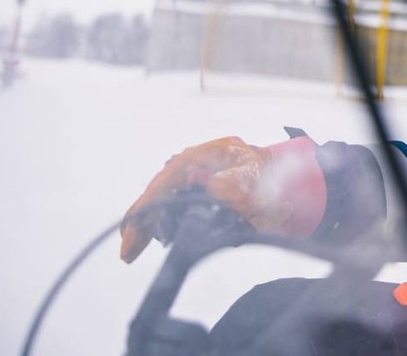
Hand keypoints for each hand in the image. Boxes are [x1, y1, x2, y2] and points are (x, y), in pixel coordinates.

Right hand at [120, 135, 325, 262]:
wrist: (278, 177)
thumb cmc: (267, 175)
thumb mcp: (256, 177)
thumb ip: (238, 182)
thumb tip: (213, 187)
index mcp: (203, 155)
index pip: (169, 179)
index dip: (151, 202)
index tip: (137, 224)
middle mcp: (190, 164)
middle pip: (157, 191)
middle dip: (140, 220)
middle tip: (128, 251)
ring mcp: (188, 177)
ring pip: (158, 201)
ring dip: (145, 226)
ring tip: (131, 251)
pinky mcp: (190, 192)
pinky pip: (168, 208)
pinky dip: (156, 225)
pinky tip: (143, 241)